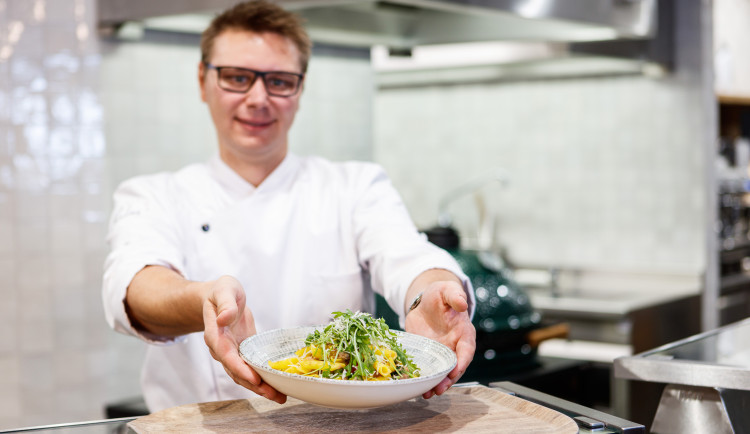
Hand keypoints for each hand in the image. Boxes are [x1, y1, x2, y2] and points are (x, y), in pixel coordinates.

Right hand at [202, 276, 286, 403]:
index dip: (240, 368)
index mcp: (215, 334)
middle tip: (275, 395)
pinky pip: (251, 369)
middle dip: (255, 385)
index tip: (255, 379)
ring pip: (244, 375)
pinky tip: (277, 386)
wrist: (218, 297)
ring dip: (261, 388)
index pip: (226, 355)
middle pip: (237, 372)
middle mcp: (221, 349)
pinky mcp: (242, 352)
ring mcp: (232, 353)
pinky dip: (262, 379)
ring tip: (280, 397)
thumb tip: (224, 318)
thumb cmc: (221, 291)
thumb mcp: (224, 290)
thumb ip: (226, 304)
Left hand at [404, 280, 475, 398]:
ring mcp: (440, 353)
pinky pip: (426, 369)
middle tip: (439, 389)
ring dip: (435, 384)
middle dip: (448, 380)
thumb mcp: (446, 290)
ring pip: (441, 372)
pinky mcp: (426, 355)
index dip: (462, 362)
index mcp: (463, 333)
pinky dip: (422, 378)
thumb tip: (463, 303)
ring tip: (426, 394)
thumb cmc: (440, 295)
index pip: (466, 350)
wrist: (424, 301)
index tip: (455, 372)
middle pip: (454, 367)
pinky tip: (413, 385)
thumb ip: (455, 295)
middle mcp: (453, 346)